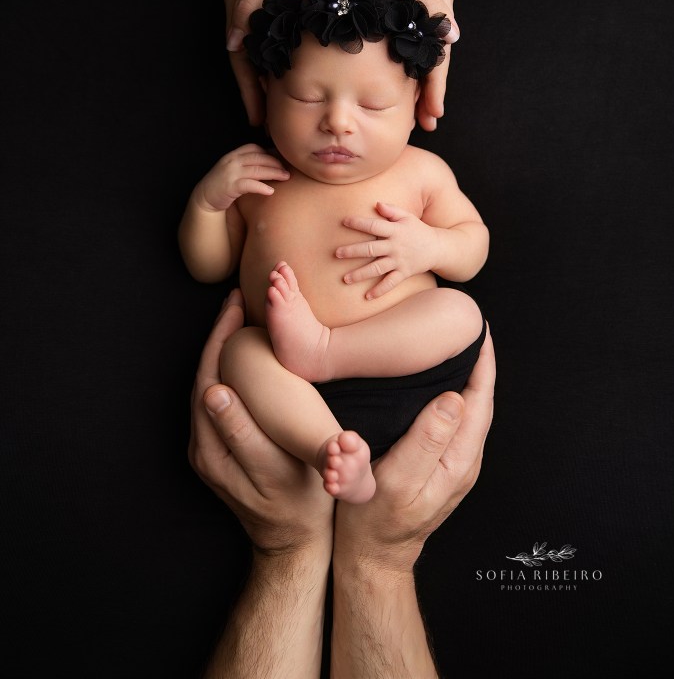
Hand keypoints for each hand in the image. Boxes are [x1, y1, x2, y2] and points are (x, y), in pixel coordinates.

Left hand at [189, 289, 332, 553]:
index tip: (237, 306)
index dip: (222, 339)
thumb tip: (213, 393)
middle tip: (236, 300)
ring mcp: (207, 450)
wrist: (293, 543)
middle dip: (219, 335)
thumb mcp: (276, 472)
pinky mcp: (215, 451)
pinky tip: (240, 350)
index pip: (211, 378)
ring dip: (220, 348)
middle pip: (205, 375)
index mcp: (214, 449)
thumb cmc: (301, 504)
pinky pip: (216, 397)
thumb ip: (244, 435)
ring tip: (237, 315)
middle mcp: (202, 448)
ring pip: (208, 383)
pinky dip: (225, 366)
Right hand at [192, 143, 289, 212]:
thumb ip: (247, 164)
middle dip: (276, 163)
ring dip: (274, 173)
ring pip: (257, 170)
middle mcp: (232, 161)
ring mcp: (230, 173)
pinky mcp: (230, 186)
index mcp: (234, 155)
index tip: (282, 160)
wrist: (204, 198)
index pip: (255, 148)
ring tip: (285, 178)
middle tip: (288, 170)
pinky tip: (271, 191)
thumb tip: (270, 164)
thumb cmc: (223, 184)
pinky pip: (249, 184)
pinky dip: (261, 187)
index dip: (270, 153)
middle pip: (259, 158)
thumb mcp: (234, 169)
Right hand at [224, 0, 335, 126]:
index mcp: (242, 3)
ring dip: (274, 78)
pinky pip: (283, 36)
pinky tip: (304, 70)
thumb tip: (234, 44)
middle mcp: (250, 4)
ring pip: (268, 50)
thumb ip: (248, 7)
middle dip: (259, 92)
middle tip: (271, 122)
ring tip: (288, 105)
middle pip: (251, 60)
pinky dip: (289, 58)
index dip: (250, 92)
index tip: (257, 122)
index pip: (241, 60)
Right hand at [333, 327, 494, 572]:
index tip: (479, 329)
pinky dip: (451, 393)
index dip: (484, 363)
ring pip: (467, 410)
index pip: (480, 401)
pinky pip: (451, 421)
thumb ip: (426, 441)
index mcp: (458, 461)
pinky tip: (435, 382)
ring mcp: (452, 465)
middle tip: (467, 326)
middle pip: (479, 402)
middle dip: (478, 363)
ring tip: (455, 345)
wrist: (370, 559)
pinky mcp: (437, 466)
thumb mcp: (398, 482)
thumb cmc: (375, 523)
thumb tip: (454, 399)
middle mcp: (462, 461)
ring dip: (465, 376)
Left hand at [335, 200, 434, 298]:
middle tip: (337, 254)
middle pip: (371, 249)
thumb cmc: (417, 230)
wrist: (437, 248)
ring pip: (377, 268)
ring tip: (345, 279)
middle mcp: (395, 246)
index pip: (374, 226)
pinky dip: (380, 291)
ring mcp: (399, 261)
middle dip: (353, 251)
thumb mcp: (407, 217)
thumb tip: (376, 204)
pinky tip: (367, 297)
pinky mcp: (404, 273)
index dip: (359, 223)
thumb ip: (391, 210)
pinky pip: (390, 283)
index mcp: (395, 230)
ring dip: (361, 274)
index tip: (344, 221)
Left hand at [336, 0, 457, 132]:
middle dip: (430, 90)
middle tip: (425, 122)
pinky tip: (395, 69)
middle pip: (434, 55)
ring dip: (419, 77)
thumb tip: (451, 39)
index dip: (435, 88)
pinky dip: (404, 56)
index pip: (439, 55)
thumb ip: (423, 2)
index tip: (432, 117)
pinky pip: (407, 32)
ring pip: (421, 46)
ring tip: (413, 105)